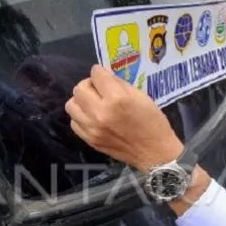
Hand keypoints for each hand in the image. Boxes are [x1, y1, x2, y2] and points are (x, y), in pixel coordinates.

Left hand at [66, 65, 183, 172]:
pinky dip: (81, 117)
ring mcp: (93, 128)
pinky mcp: (90, 140)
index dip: (100, 72)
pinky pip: (74, 122)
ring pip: (71, 105)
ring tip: (93, 104)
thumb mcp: (141, 96)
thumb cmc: (152, 122)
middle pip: (79, 89)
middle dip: (89, 85)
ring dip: (81, 101)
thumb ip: (120, 85)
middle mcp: (100, 112)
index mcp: (117, 99)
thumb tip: (104, 77)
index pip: (96, 75)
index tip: (104, 75)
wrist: (154, 152)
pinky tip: (92, 117)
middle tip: (98, 90)